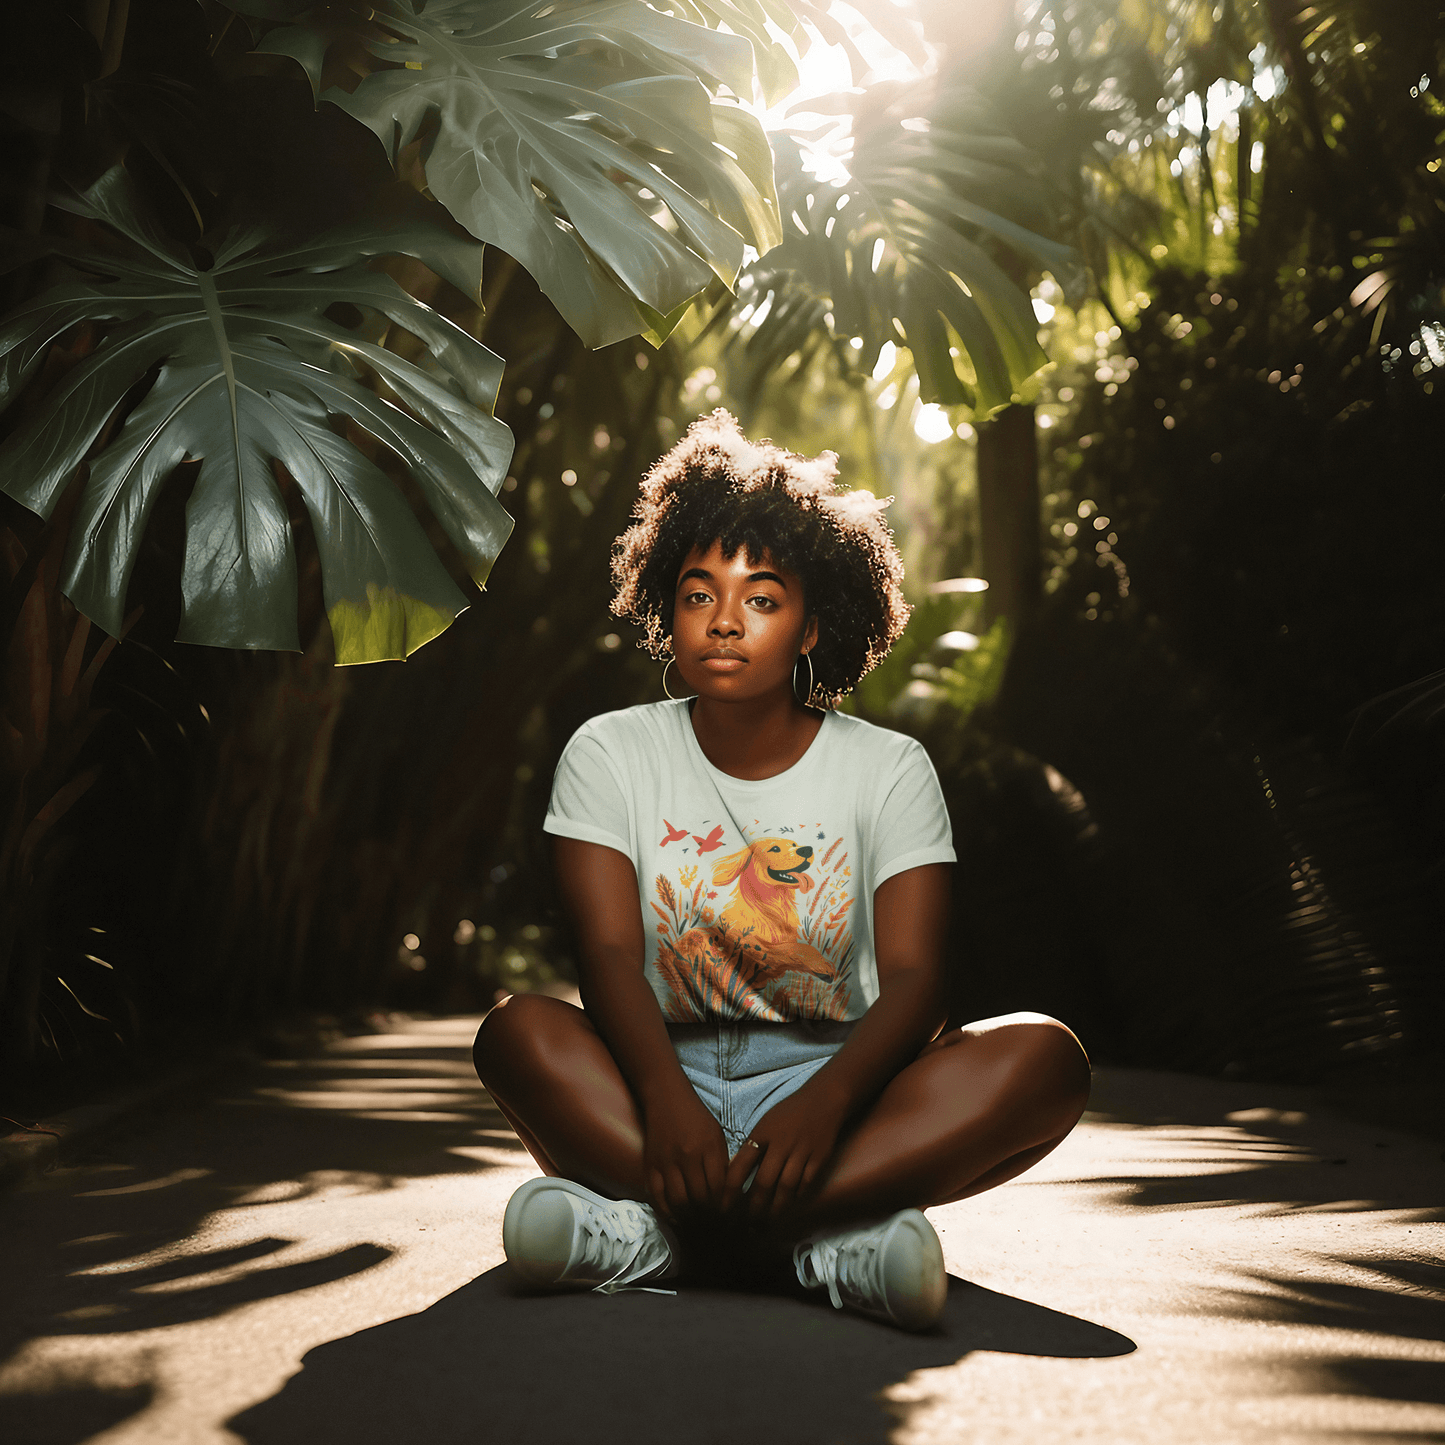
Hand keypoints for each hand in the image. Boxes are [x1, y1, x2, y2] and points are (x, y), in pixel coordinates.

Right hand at [641, 1084, 730, 1224]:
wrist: (666, 1098)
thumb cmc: (696, 1117)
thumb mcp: (717, 1135)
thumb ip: (722, 1163)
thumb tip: (728, 1194)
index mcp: (708, 1147)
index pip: (719, 1187)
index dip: (724, 1206)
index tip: (727, 1215)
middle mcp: (687, 1156)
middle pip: (700, 1198)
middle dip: (709, 1216)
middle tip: (713, 1223)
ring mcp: (667, 1162)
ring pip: (679, 1202)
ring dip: (689, 1218)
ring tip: (697, 1222)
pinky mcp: (650, 1166)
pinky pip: (658, 1197)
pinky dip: (668, 1212)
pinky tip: (677, 1217)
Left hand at [722, 1079, 849, 1223]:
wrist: (824, 1100)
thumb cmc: (789, 1112)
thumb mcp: (765, 1123)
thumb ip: (751, 1146)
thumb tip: (733, 1172)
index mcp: (762, 1133)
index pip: (741, 1165)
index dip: (730, 1190)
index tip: (723, 1208)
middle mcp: (780, 1143)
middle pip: (764, 1182)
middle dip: (754, 1207)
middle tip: (746, 1226)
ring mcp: (801, 1151)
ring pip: (785, 1187)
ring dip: (775, 1209)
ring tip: (766, 1224)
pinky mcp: (819, 1158)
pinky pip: (805, 1184)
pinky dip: (796, 1198)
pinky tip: (788, 1207)